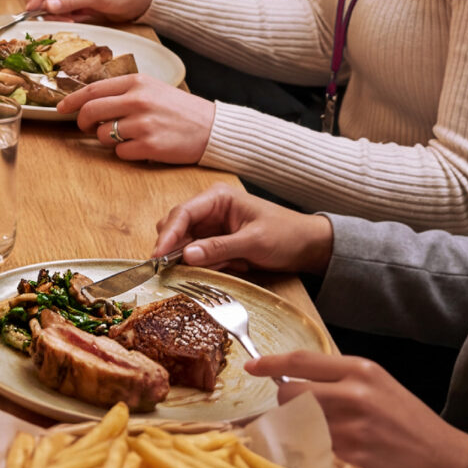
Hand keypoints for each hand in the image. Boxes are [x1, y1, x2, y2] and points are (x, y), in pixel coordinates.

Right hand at [25, 0, 153, 23]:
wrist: (141, 0)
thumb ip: (71, 0)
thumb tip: (46, 6)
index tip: (31, 8)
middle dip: (45, 5)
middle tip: (49, 19)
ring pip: (50, 1)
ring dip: (55, 13)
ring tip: (68, 21)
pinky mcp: (74, 0)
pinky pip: (60, 9)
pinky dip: (62, 17)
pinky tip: (72, 21)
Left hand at [57, 73, 214, 164]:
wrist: (212, 128)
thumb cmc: (179, 109)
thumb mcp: (152, 89)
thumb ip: (123, 92)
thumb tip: (90, 101)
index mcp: (136, 82)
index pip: (92, 90)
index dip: (72, 100)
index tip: (62, 108)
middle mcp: (137, 100)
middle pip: (91, 112)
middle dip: (82, 123)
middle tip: (86, 128)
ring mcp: (143, 123)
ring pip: (103, 135)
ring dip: (108, 139)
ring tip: (128, 136)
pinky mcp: (149, 145)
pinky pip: (120, 152)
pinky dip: (125, 152)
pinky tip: (141, 146)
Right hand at [148, 184, 333, 274]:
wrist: (309, 246)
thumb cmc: (287, 235)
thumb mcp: (254, 241)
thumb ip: (219, 248)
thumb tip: (187, 255)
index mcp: (219, 198)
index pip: (183, 213)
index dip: (168, 234)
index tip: (158, 255)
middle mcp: (210, 210)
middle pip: (176, 227)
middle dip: (173, 248)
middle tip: (169, 269)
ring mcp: (212, 228)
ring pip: (184, 244)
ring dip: (189, 260)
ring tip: (209, 270)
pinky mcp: (216, 244)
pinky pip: (198, 256)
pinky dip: (203, 266)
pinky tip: (222, 269)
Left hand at [251, 351, 467, 467]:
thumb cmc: (414, 428)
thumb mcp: (382, 388)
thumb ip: (341, 380)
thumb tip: (292, 380)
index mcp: (362, 372)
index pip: (301, 360)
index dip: (270, 363)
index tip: (251, 367)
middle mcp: (354, 397)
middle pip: (289, 394)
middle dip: (286, 406)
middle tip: (298, 420)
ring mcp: (350, 432)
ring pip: (294, 427)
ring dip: (294, 435)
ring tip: (312, 443)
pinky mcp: (350, 464)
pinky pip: (308, 457)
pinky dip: (307, 460)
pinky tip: (320, 464)